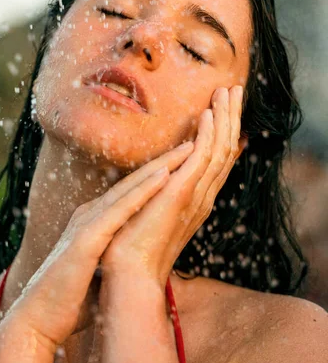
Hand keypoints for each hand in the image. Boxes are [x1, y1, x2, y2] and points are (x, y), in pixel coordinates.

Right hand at [7, 140, 195, 347]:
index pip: (131, 192)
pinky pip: (120, 210)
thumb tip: (133, 256)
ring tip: (187, 148)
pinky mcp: (86, 239)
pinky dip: (143, 191)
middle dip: (165, 160)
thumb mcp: (98, 267)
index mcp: (95, 221)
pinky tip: (164, 176)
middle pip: (133, 182)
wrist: (38, 320)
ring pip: (129, 188)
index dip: (157, 174)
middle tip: (193, 140)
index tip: (184, 160)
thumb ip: (114, 253)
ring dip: (160, 166)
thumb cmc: (70, 300)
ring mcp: (87, 223)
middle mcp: (90, 215)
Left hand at [100, 86, 246, 287]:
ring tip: (227, 91)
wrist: (128, 273)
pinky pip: (201, 157)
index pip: (217, 160)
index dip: (224, 132)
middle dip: (230, 117)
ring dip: (224, 118)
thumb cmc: (134, 245)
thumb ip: (162, 192)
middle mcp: (201, 196)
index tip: (227, 108)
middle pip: (225, 149)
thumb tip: (161, 174)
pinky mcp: (181, 193)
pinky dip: (208, 134)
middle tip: (235, 89)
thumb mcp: (152, 211)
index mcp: (195, 199)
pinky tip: (207, 114)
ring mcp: (194, 195)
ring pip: (219, 149)